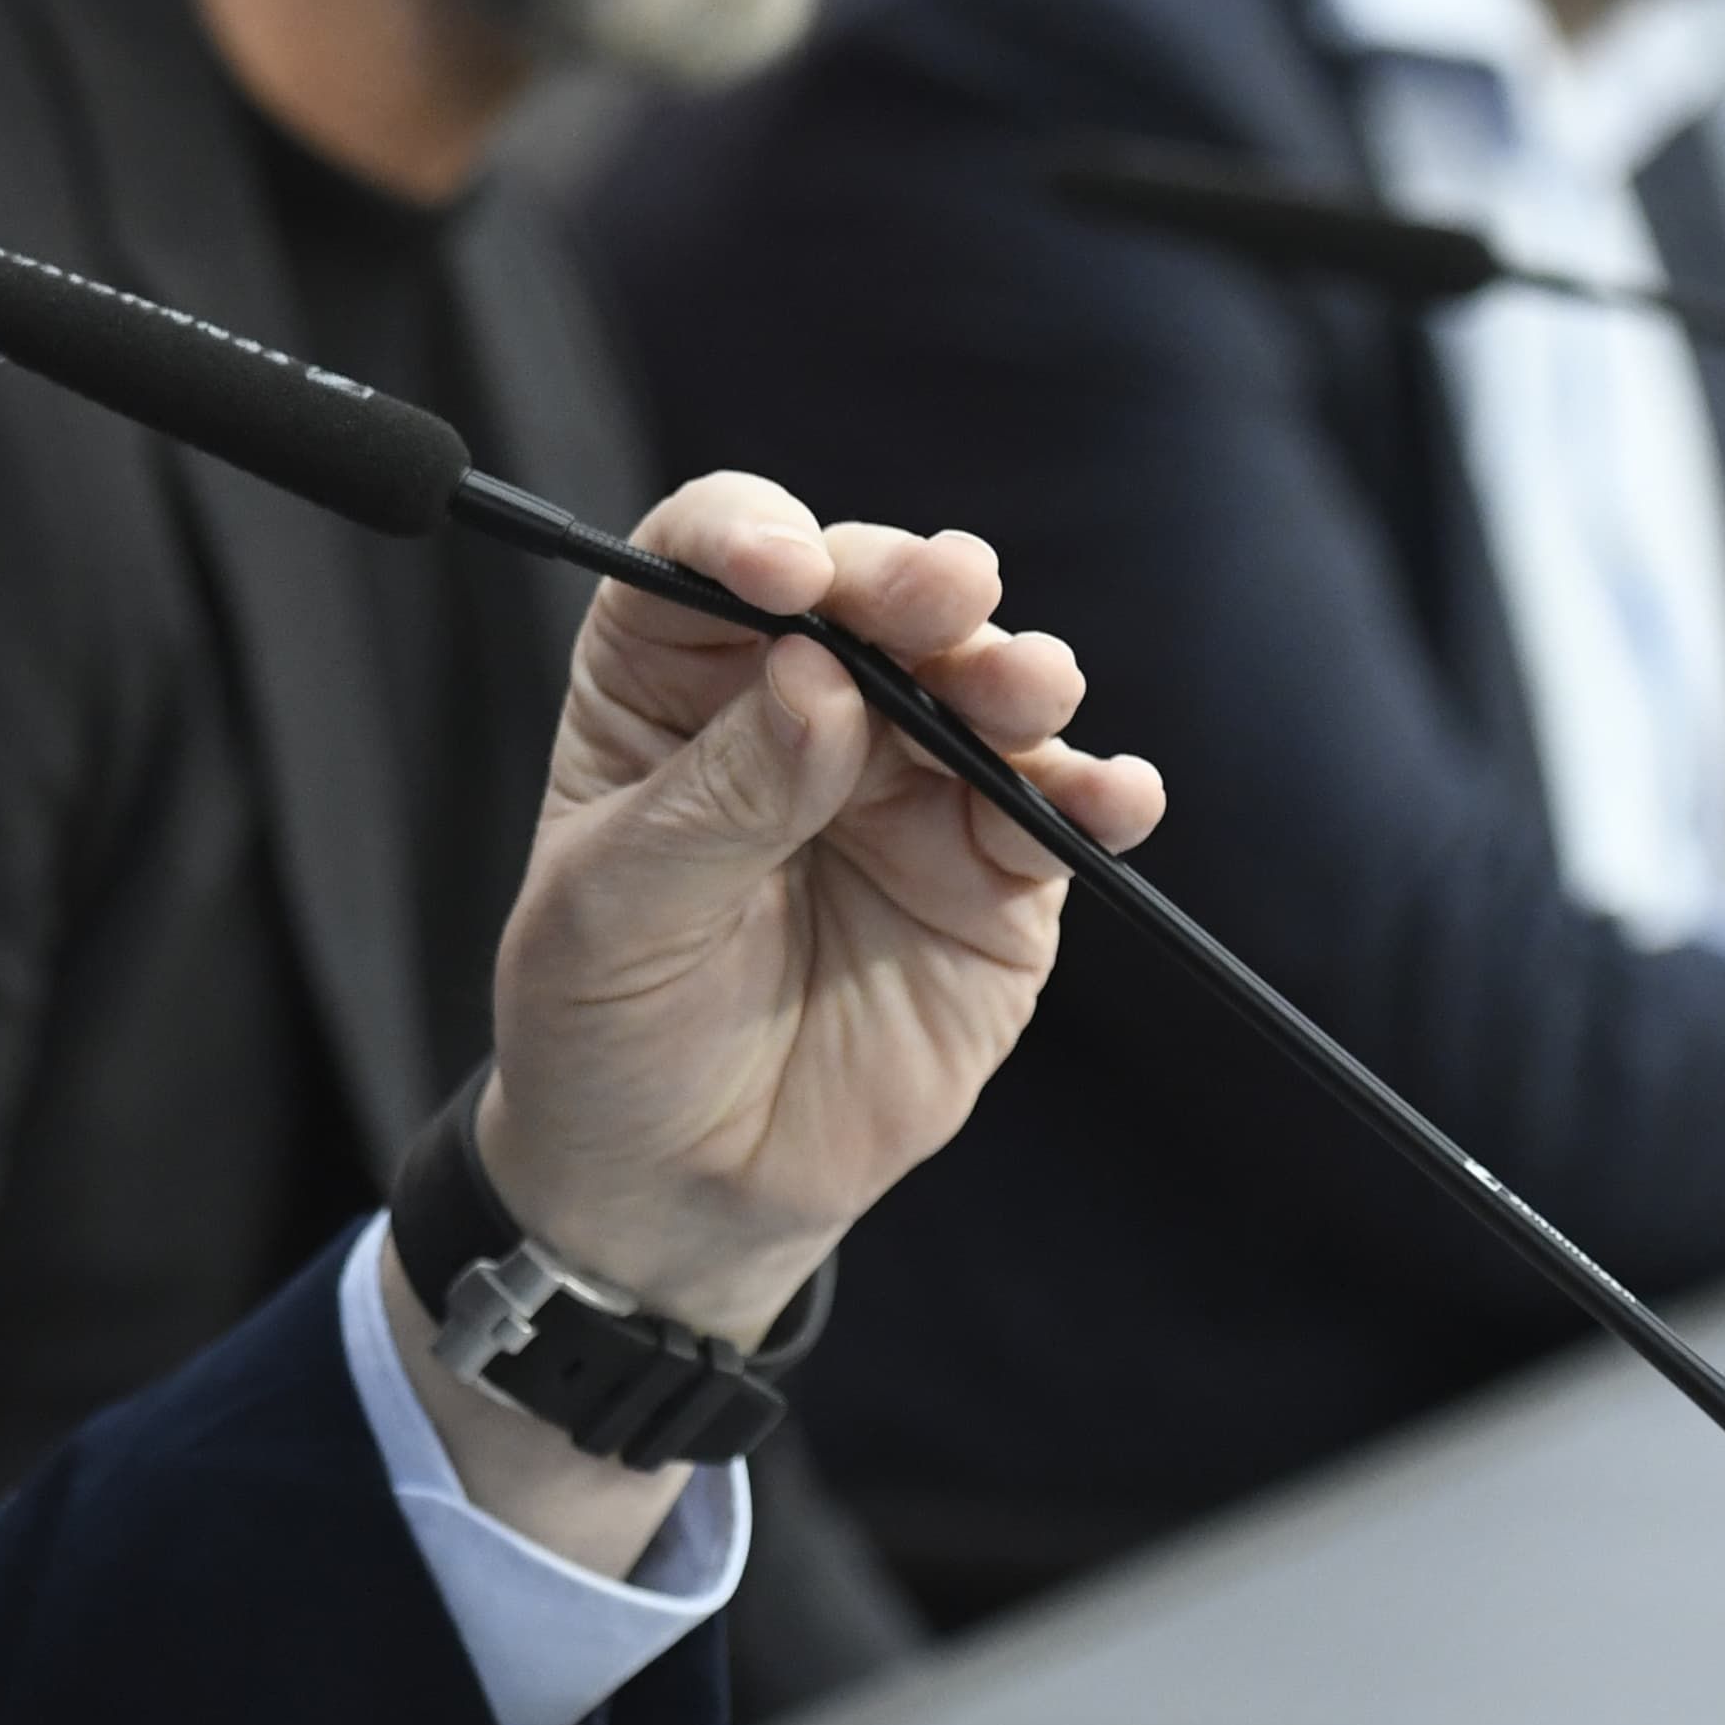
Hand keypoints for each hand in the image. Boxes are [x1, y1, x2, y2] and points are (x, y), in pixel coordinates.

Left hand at [384, 476, 1158, 1568]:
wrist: (681, 1188)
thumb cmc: (609, 1027)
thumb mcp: (615, 915)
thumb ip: (717, 798)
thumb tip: (816, 679)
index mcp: (669, 682)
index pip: (708, 560)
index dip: (750, 537)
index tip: (784, 574)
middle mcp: (797, 704)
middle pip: (866, 596)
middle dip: (911, 584)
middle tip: (946, 595)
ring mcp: (904, 782)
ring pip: (976, 685)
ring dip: (1013, 671)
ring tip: (1027, 687)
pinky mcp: (990, 874)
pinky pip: (1056, 813)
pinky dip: (1099, 793)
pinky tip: (1115, 795)